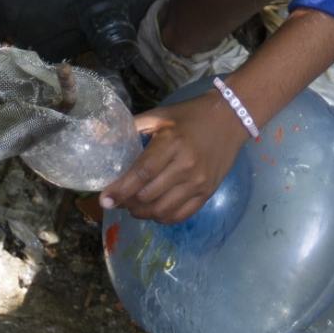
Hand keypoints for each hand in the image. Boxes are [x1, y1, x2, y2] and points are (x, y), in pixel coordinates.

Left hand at [99, 91, 247, 223]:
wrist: (231, 118)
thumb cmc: (191, 115)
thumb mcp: (161, 115)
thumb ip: (132, 127)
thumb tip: (102, 136)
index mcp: (171, 143)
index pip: (141, 174)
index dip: (120, 190)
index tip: (104, 200)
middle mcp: (185, 166)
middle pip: (148, 196)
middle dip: (127, 202)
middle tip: (118, 199)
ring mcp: (198, 182)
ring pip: (162, 210)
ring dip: (142, 213)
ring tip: (133, 207)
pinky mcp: (208, 192)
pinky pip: (181, 215)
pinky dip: (163, 217)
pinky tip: (154, 211)